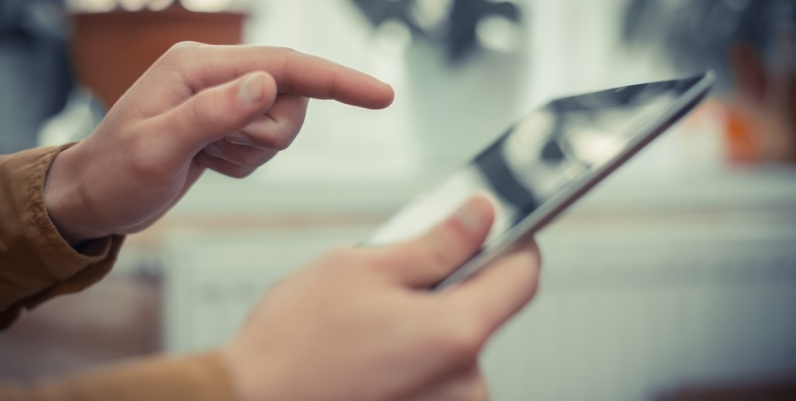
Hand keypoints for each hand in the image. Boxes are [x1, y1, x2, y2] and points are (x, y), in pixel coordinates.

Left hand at [43, 43, 393, 244]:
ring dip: (253, 152)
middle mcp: (216, 74)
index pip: (285, 66)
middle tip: (220, 151)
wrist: (95, 197)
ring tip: (209, 158)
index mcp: (198, 66)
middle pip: (290, 98)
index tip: (381, 95)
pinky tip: (209, 162)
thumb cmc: (114, 173)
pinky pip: (267, 144)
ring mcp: (223, 98)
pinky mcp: (227, 121)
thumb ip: (213, 113)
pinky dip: (245, 161)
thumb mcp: (157, 148)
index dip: (337, 80)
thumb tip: (266, 84)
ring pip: (282, 124)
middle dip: (266, 136)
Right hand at [223, 197, 540, 400]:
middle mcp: (465, 383)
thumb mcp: (363, 268)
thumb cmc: (294, 345)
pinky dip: (416, 355)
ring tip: (373, 320)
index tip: (497, 228)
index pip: (522, 275)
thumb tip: (480, 217)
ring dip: (429, 322)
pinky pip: (439, 374)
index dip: (513, 242)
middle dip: (452, 284)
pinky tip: (372, 350)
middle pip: (484, 310)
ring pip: (456, 343)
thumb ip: (436, 243)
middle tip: (401, 274)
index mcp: (456, 334)